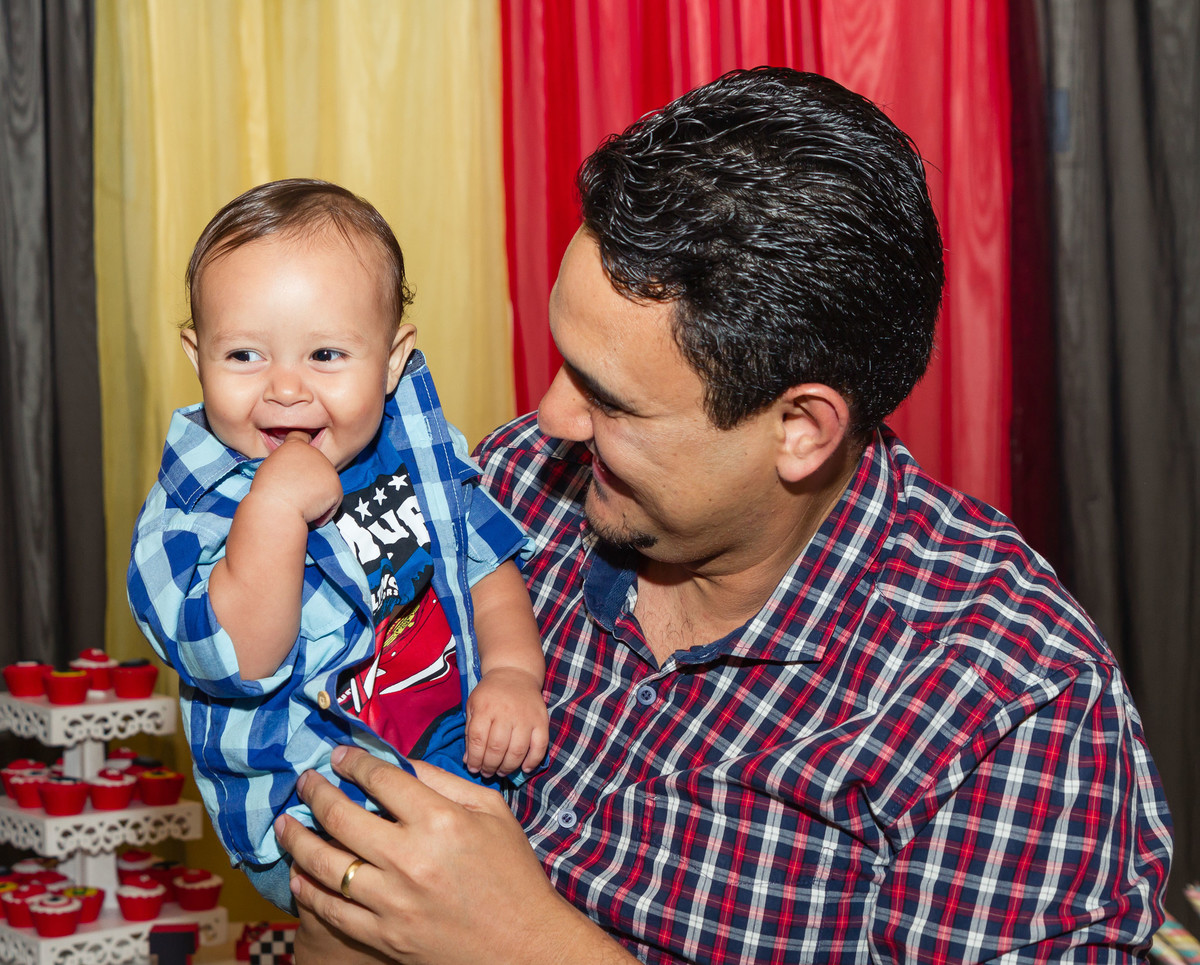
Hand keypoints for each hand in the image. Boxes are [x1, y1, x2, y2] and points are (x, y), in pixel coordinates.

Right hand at [251, 431, 341, 525]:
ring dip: (316, 495)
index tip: (300, 457)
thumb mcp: (270, 468)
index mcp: (295, 446)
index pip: (302, 436)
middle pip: (316, 465)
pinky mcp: (336, 487)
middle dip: (310, 479)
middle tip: (294, 492)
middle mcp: (314, 453)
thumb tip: (294, 473)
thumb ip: (286, 464)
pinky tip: (310, 512)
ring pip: (326, 484)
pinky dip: (324, 511)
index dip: (302, 446)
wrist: (276, 508)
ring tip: (299, 502)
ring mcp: (328, 469)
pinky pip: (333, 502)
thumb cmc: (267, 493)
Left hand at [276, 747, 614, 964]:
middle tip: (304, 782)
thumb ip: (445, 782)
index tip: (337, 756)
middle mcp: (411, 858)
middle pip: (342, 817)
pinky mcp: (384, 936)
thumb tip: (401, 764)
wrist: (523, 944)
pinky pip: (333, 910)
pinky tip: (299, 875)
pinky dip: (309, 891)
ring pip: (326, 865)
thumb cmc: (512, 872)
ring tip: (284, 824)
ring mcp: (393, 901)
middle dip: (315, 793)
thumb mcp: (493, 811)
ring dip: (297, 840)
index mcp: (440, 821)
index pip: (381, 779)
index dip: (353, 762)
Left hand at [464, 667, 548, 776]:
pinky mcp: (541, 720)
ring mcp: (526, 717)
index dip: (475, 759)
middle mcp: (506, 712)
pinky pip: (540, 745)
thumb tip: (468, 761)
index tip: (473, 768)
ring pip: (517, 751)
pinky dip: (533, 761)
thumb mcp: (473, 706)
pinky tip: (524, 768)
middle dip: (490, 766)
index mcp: (486, 708)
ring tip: (501, 772)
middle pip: (497, 748)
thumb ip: (469, 733)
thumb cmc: (490, 692)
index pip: (478, 740)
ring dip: (508, 767)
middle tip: (487, 772)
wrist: (514, 672)